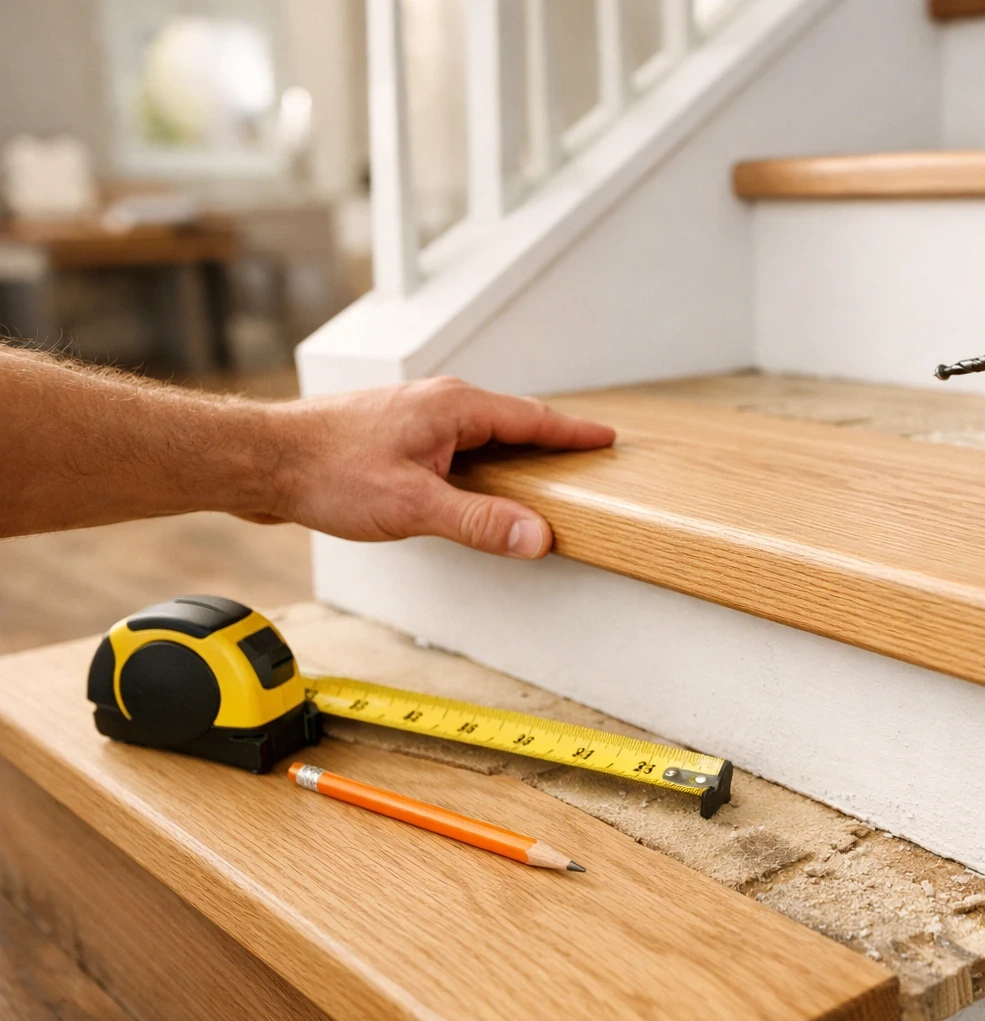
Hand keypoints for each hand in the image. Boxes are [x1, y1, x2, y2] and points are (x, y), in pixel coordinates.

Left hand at [262, 377, 614, 557]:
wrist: (261, 459)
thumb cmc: (326, 471)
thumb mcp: (413, 505)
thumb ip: (479, 522)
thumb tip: (537, 537)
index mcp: (455, 407)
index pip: (533, 419)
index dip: (573, 434)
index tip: (607, 439)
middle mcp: (440, 402)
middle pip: (512, 422)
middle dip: (549, 441)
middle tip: (583, 460)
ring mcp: (417, 417)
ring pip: (482, 434)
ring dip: (512, 454)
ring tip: (538, 478)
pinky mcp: (397, 435)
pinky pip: (456, 445)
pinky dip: (480, 463)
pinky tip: (475, 487)